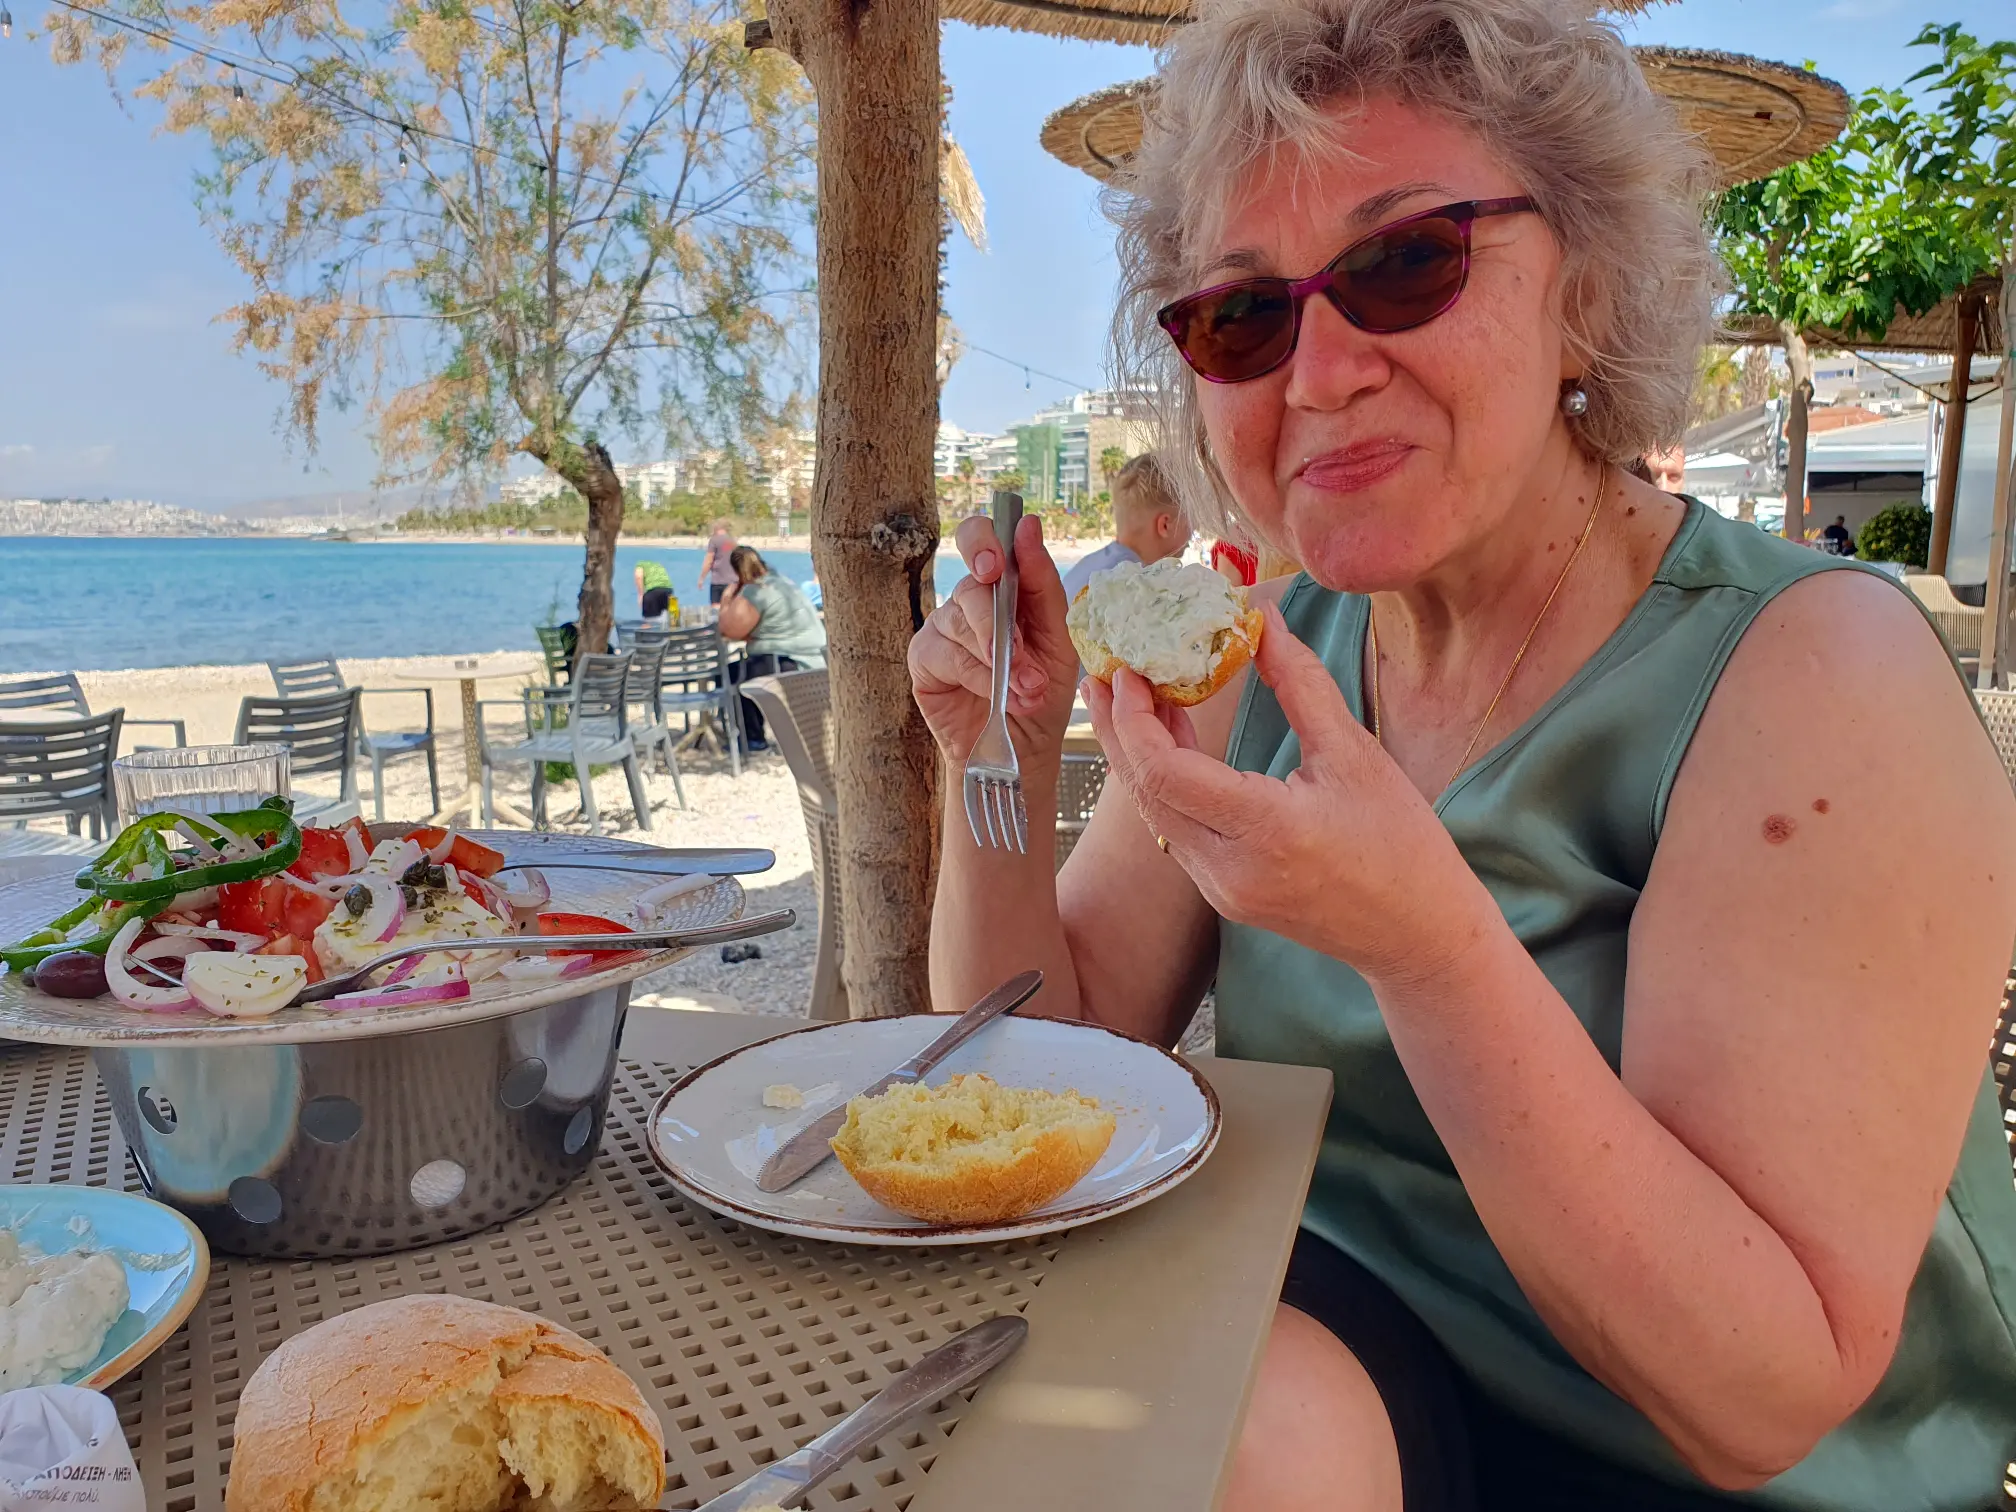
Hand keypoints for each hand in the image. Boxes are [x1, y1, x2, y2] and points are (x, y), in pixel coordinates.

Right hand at [909, 513, 1079, 765]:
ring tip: (1028, 689)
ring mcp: (943, 629)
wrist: (1024, 748)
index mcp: (1002, 586)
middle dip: (993, 616)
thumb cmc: (1041, 691)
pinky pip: (948, 656)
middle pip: (968, 584)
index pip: (981, 539)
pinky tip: (998, 696)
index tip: (998, 562)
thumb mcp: (1058, 637)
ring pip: (961, 624)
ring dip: (1000, 660)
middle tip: (1013, 645)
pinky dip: (979, 677)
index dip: (985, 542)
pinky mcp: (924, 660)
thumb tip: (1027, 525)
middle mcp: (968, 602)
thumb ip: (1043, 584)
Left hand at [1085, 603, 1486, 984]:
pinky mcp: (1224, 896)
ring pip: (1156, 814)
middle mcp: (1228, 870)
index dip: (1135, 717)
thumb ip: (1301, 684)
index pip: (1166, 772)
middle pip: (1145, 792)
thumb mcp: (1355, 754)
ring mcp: (1221, 890)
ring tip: (1130, 696)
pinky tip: (1170, 741)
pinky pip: (1177, 832)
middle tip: (1103, 673)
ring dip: (1138, 755)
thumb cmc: (1402, 844)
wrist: (1420, 936)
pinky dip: (1165, 784)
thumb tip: (1262, 621)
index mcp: (1264, 831)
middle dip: (1117, 730)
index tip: (1129, 669)